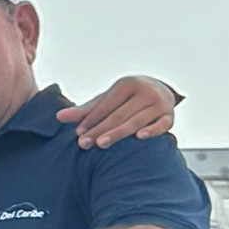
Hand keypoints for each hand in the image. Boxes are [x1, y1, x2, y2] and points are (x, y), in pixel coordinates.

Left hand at [60, 72, 178, 147]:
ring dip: (118, 133)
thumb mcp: (107, 100)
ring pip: (136, 120)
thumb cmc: (127, 99)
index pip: (106, 104)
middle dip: (100, 129)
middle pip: (119, 114)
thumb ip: (85, 110)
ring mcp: (159, 103)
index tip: (78, 134)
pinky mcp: (170, 116)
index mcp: (127, 84)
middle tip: (84, 144)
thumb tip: (58, 117)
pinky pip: (162, 124)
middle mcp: (144, 91)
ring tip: (101, 144)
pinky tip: (139, 138)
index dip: (91, 119)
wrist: (160, 91)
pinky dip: (152, 130)